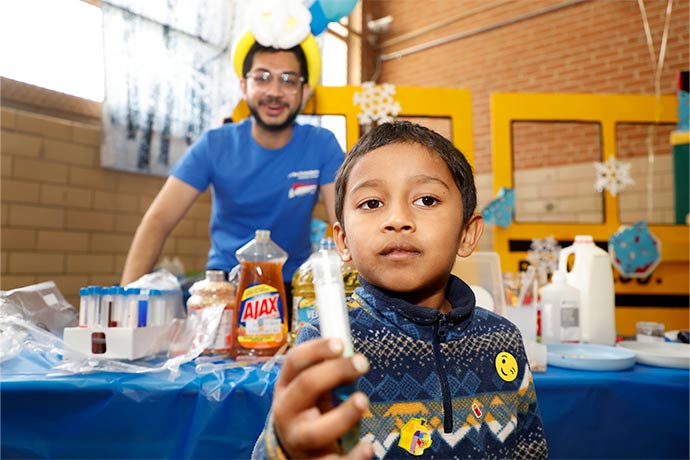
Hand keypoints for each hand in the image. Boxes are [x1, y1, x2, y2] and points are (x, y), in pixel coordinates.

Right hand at [272, 337, 372, 458]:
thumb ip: (329, 373)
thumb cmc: (310, 410)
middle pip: (305, 387)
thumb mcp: (312, 390)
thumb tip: (355, 358)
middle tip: (362, 363)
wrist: (295, 450)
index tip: (341, 343)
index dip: (317, 350)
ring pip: (315, 431)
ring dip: (342, 415)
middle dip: (334, 371)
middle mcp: (287, 412)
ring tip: (363, 401)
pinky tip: (368, 447)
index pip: (295, 361)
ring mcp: (298, 440)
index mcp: (286, 386)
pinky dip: (353, 457)